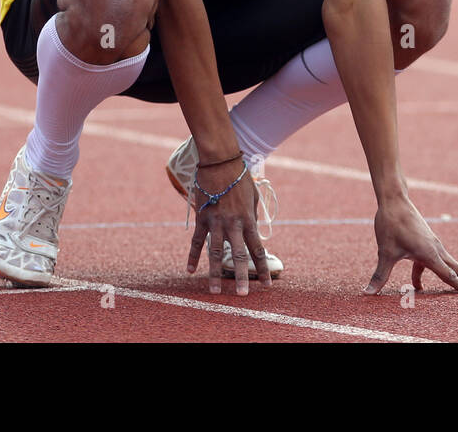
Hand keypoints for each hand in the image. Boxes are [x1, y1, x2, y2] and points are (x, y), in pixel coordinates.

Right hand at [186, 158, 271, 295]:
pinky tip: (190, 270)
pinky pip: (197, 241)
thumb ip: (251, 216)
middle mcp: (233, 224)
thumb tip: (251, 229)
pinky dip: (193, 256)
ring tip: (215, 292)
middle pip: (238, 256)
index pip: (257, 249)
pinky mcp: (202, 218)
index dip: (262, 268)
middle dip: (241, 277)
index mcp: (248, 220)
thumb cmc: (240, 177)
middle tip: (243, 296)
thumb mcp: (252, 197)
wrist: (220, 162)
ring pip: (215, 253)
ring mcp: (216, 222)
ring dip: (214, 274)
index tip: (267, 284)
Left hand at [364, 195, 457, 294]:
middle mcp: (434, 249)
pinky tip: (418, 285)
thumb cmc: (391, 224)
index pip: (448, 274)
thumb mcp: (385, 252)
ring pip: (446, 263)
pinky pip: (433, 260)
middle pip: (455, 268)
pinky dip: (433, 271)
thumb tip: (367, 293)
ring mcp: (431, 244)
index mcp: (428, 253)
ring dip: (454, 275)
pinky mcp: (425, 241)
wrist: (394, 200)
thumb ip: (380, 275)